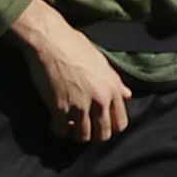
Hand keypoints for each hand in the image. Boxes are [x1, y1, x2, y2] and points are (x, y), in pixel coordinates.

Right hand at [8, 0, 131, 143]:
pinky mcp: (59, 108)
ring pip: (83, 136)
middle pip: (103, 134)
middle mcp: (99, 100)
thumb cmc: (74, 44)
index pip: (120, 123)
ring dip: (75, 134)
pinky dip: (58, 130)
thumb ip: (114, 81)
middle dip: (93, 134)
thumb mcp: (100, 61)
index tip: (100, 123)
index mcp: (112, 89)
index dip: (110, 126)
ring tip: (68, 126)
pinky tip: (54, 122)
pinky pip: (61, 131)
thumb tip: (127, 94)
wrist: (49, 39)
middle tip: (83, 127)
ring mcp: (79, 106)